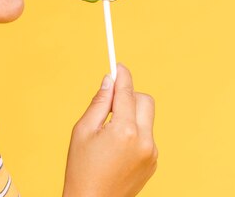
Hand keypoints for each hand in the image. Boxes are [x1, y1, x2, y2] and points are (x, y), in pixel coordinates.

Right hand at [63, 63, 157, 196]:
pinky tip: (117, 148)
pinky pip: (147, 136)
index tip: (118, 66)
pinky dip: (135, 133)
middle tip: (110, 102)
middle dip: (130, 95)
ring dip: (131, 116)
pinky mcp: (153, 162)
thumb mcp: (83, 131)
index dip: (122, 76)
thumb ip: (99, 103)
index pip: (127, 92)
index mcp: (124, 131)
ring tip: (109, 134)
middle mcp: (144, 140)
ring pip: (146, 119)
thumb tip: (109, 81)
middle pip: (145, 100)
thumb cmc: (81, 169)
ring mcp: (152, 153)